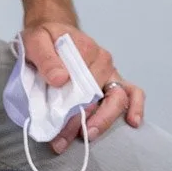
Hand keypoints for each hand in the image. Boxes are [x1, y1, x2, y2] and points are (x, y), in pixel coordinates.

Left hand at [19, 19, 145, 154]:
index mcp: (84, 48)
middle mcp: (102, 61)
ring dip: (103, 121)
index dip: (70, 106)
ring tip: (87, 135)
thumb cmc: (44, 39)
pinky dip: (136, 107)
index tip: (57, 122)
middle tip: (65, 138)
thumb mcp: (35, 41)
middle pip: (98, 95)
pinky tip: (132, 122)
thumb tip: (61, 79)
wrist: (51, 33)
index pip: (82, 82)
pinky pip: (133, 93)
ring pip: (117, 99)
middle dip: (82, 120)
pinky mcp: (115, 80)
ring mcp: (111, 72)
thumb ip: (45, 58)